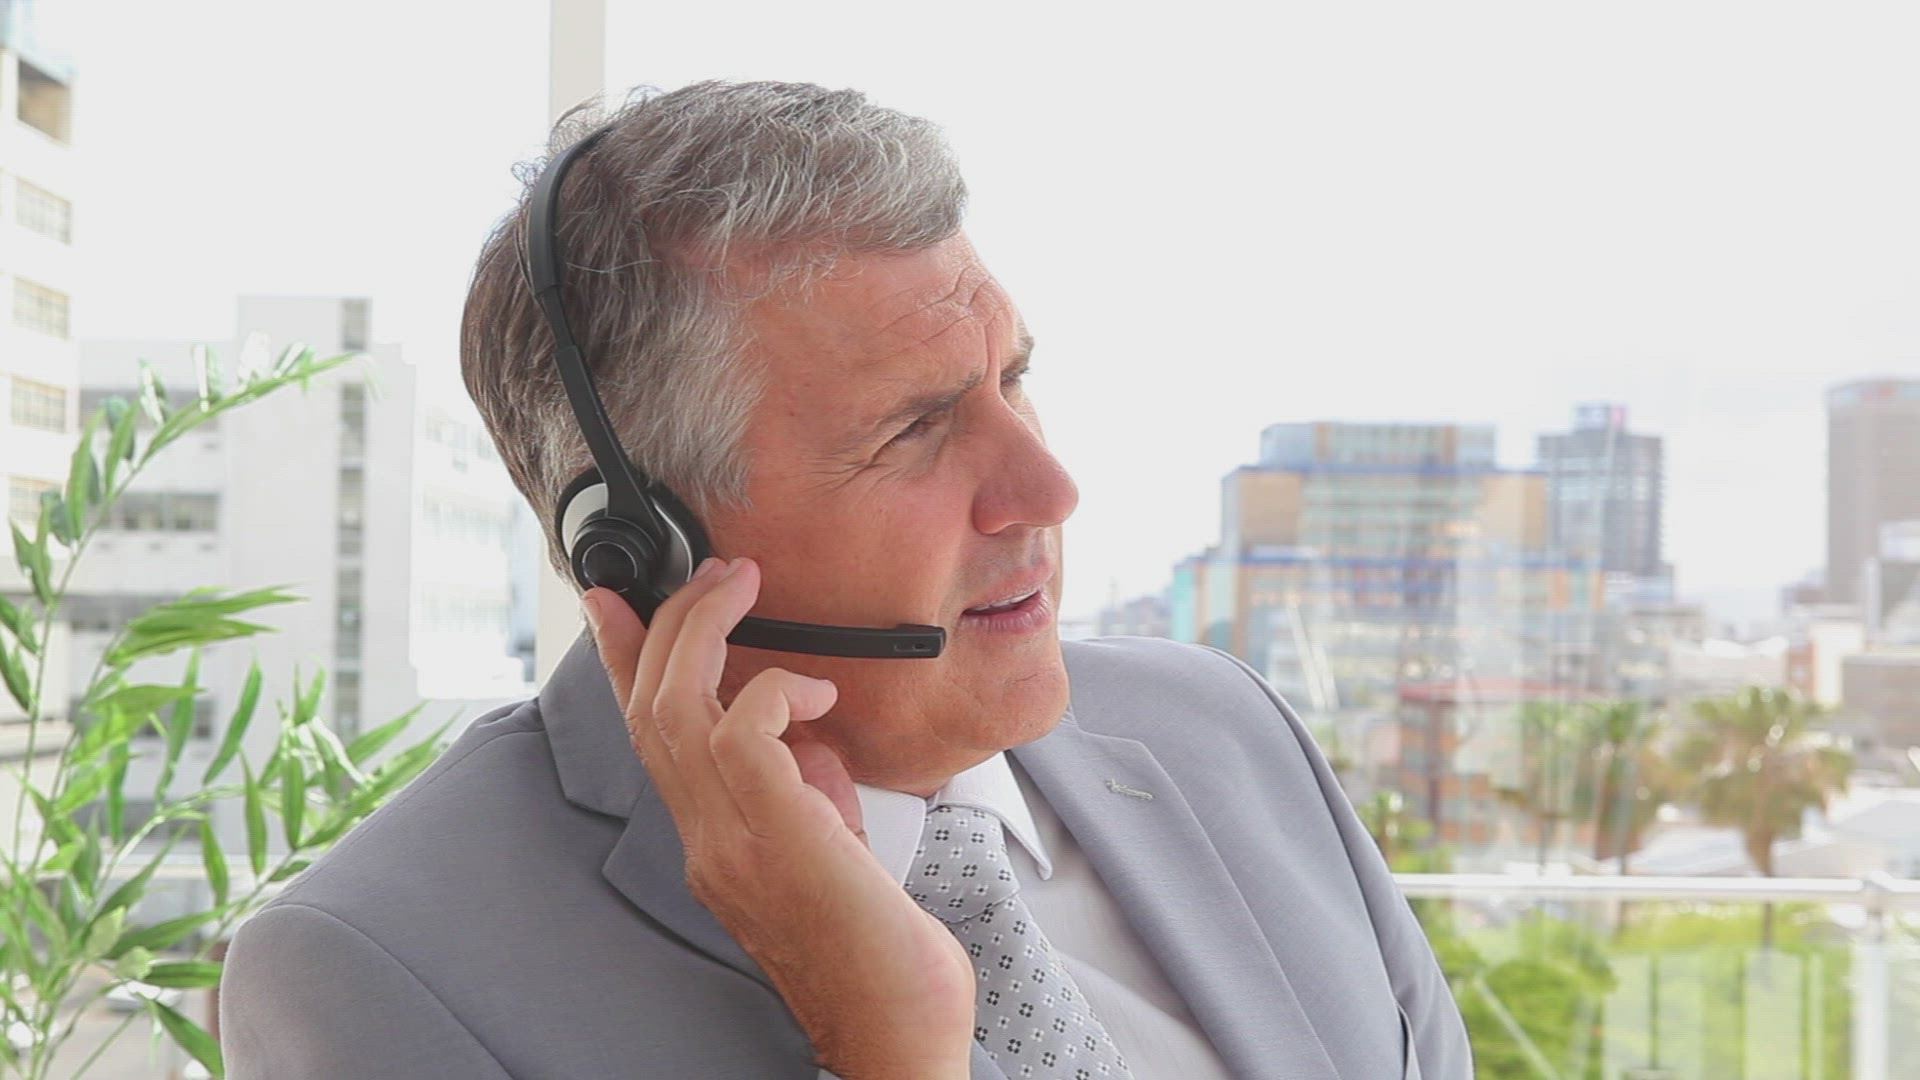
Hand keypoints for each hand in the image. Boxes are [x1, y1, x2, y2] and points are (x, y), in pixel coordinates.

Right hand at [583, 557, 974, 1079]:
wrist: (899, 1034)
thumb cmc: (883, 954)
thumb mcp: (829, 849)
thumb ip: (802, 789)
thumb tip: (802, 726)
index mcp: (713, 843)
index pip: (649, 737)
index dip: (625, 661)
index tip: (617, 600)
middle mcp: (706, 842)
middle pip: (649, 708)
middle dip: (673, 623)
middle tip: (716, 574)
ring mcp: (732, 842)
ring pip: (677, 707)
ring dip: (709, 631)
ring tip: (745, 588)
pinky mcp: (777, 836)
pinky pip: (744, 730)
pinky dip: (776, 688)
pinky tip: (817, 692)